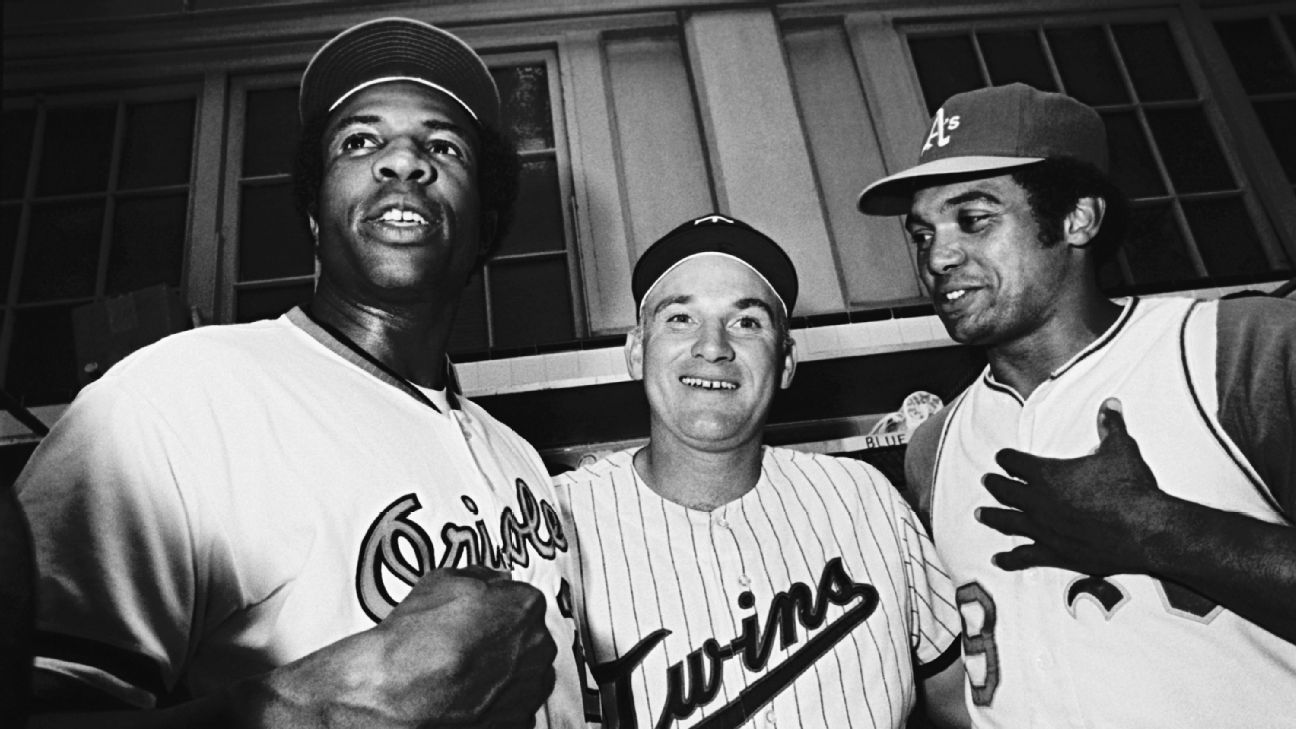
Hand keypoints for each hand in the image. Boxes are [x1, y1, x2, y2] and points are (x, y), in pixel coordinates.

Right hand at [238, 566, 555, 728]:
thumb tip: (489, 580)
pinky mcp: (519, 720)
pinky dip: (500, 701)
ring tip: (468, 671)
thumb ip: (480, 577)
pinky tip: (471, 695)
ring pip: (528, 672)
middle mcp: (537, 646)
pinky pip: (517, 704)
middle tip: (471, 642)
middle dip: (504, 638)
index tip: (484, 612)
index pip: (524, 598)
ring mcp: (530, 686)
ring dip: (507, 670)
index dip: (499, 605)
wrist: (397, 694)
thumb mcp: (442, 581)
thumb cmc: (415, 643)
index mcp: (525, 606)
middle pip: (530, 636)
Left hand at [976, 398, 1178, 576]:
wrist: (1146, 529)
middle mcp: (1039, 502)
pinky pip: (1026, 557)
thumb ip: (1110, 425)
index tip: (1002, 457)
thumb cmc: (1131, 489)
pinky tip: (1000, 560)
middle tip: (986, 481)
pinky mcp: (1056, 554)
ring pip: (1008, 522)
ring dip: (993, 517)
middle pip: (1006, 491)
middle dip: (994, 484)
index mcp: (1048, 475)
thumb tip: (1110, 404)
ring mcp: (1044, 530)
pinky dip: (1010, 559)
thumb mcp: (1121, 449)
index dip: (1007, 458)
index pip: (1016, 462)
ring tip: (980, 514)